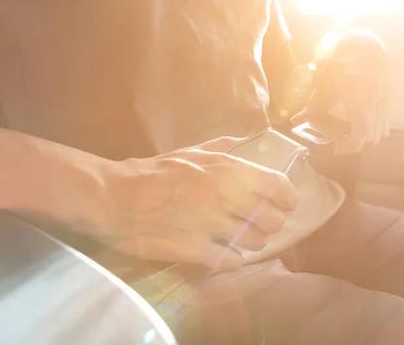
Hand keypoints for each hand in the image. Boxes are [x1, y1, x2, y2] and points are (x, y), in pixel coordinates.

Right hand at [89, 137, 297, 270]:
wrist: (116, 198)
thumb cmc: (154, 172)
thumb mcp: (192, 151)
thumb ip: (224, 147)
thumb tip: (249, 141)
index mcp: (230, 170)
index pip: (280, 187)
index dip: (287, 198)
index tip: (284, 204)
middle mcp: (229, 198)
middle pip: (273, 220)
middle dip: (269, 223)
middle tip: (257, 223)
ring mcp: (214, 227)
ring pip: (256, 243)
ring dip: (250, 242)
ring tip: (236, 238)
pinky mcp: (199, 252)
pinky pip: (233, 262)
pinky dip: (231, 259)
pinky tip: (221, 252)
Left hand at [292, 29, 389, 154]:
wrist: (365, 43)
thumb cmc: (342, 60)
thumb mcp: (324, 81)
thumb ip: (313, 104)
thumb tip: (296, 121)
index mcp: (357, 97)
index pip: (361, 133)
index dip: (350, 147)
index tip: (337, 148)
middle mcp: (373, 102)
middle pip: (370, 138)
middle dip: (354, 143)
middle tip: (338, 139)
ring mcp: (383, 101)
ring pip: (380, 133)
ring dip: (365, 138)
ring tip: (348, 131)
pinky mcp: (387, 99)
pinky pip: (385, 123)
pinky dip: (374, 129)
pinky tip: (360, 122)